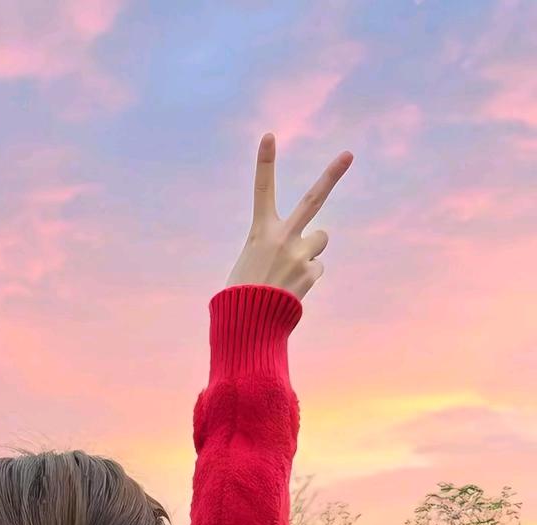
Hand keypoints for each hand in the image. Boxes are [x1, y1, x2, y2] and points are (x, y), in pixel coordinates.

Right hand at [225, 133, 353, 299]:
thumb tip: (310, 249)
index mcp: (260, 232)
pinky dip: (306, 277)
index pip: (262, 190)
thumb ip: (278, 247)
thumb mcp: (250, 263)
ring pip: (320, 240)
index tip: (270, 135)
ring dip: (311, 250)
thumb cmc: (242, 294)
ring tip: (289, 271)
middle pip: (313, 199)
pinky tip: (291, 288)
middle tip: (348, 154)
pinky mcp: (311, 272)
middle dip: (331, 175)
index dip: (265, 162)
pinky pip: (317, 267)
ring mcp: (300, 253)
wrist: (248, 323)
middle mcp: (283, 237)